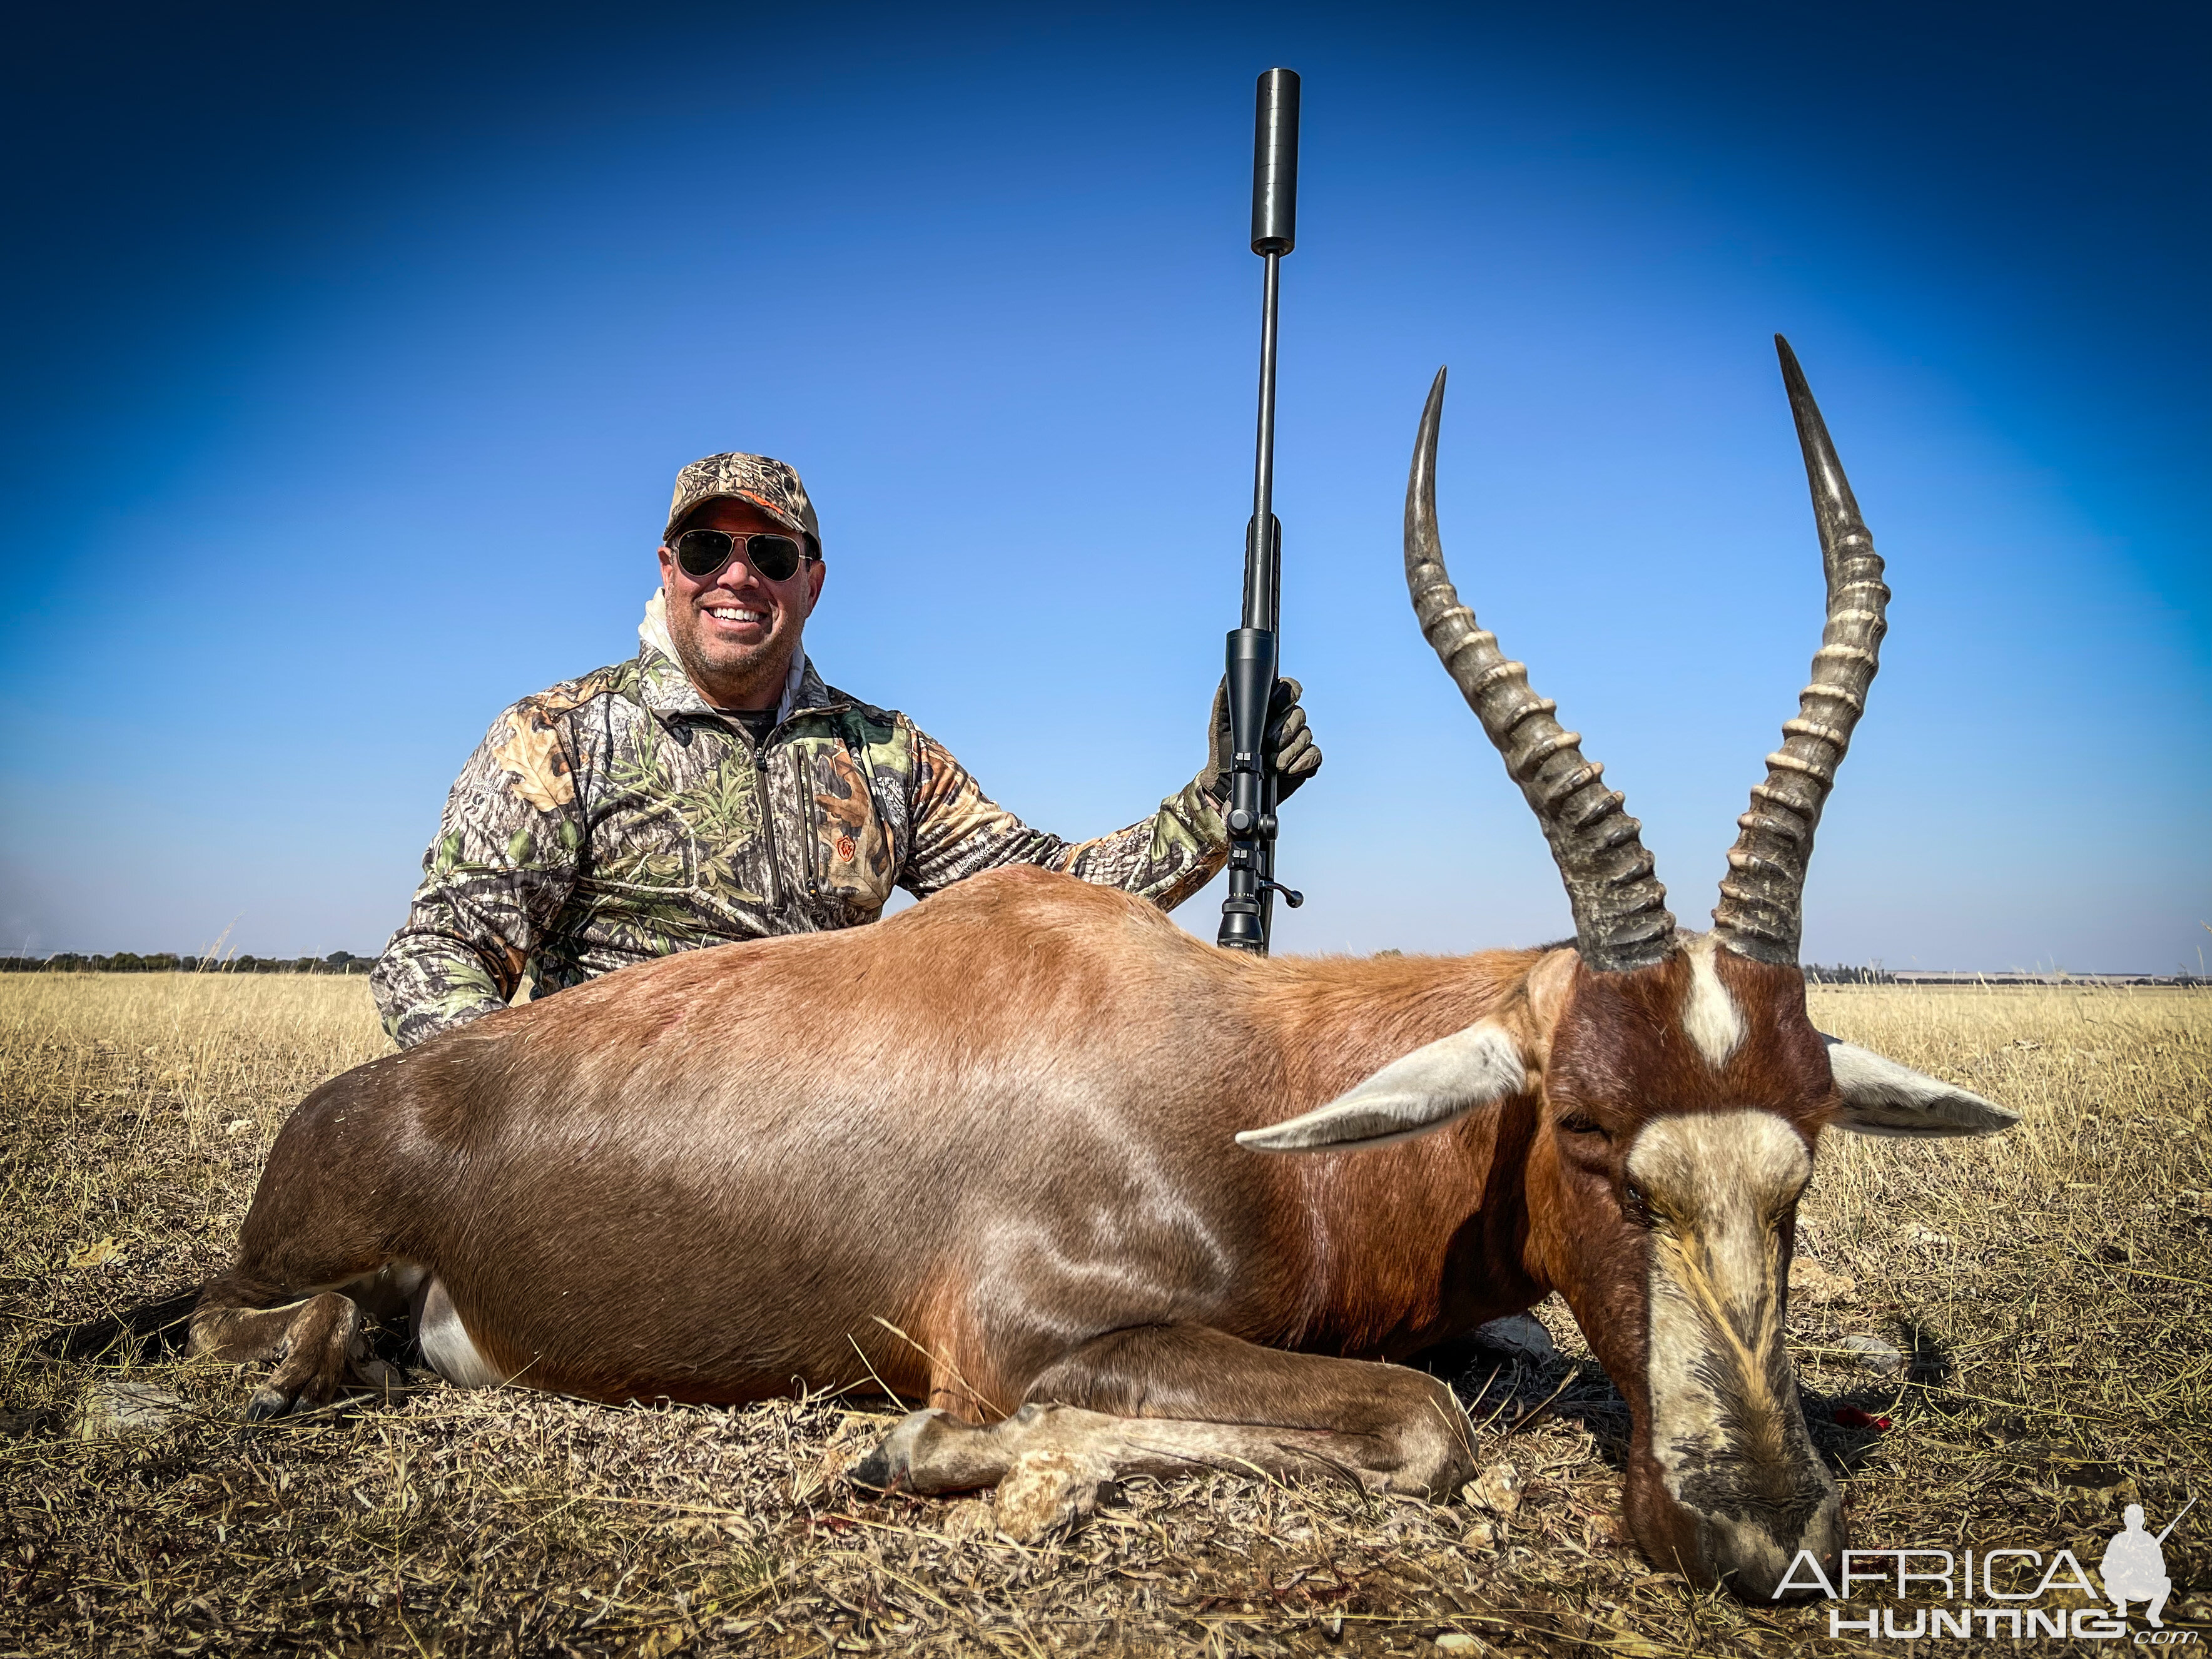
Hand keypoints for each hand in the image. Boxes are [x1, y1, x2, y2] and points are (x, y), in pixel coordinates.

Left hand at [1206, 676, 1321, 805]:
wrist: (1227, 784)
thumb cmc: (1223, 749)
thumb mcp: (1220, 720)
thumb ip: (1227, 695)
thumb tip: (1231, 675)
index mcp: (1270, 706)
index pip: (1289, 689)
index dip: (1287, 696)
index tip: (1276, 706)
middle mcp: (1286, 721)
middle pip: (1300, 713)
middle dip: (1286, 728)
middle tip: (1269, 742)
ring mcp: (1296, 741)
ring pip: (1307, 735)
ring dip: (1290, 749)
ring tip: (1273, 761)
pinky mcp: (1303, 762)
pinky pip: (1314, 755)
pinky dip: (1302, 762)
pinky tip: (1286, 769)